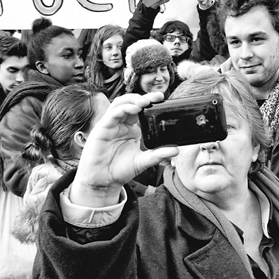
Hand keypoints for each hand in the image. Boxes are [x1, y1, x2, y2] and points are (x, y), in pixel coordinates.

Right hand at [69, 92, 178, 206]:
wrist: (102, 182)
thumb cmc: (119, 170)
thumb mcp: (142, 162)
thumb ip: (158, 155)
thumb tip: (176, 150)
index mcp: (131, 129)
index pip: (141, 110)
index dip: (151, 103)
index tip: (163, 99)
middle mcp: (121, 124)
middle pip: (131, 103)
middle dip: (144, 98)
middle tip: (158, 96)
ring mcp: (111, 125)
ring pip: (120, 104)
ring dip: (133, 100)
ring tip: (146, 101)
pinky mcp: (102, 128)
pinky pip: (112, 114)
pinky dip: (123, 109)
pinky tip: (134, 108)